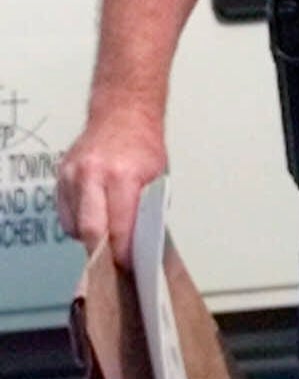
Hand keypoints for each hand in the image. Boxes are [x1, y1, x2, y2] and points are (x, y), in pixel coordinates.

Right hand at [57, 106, 166, 267]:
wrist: (123, 113)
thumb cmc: (144, 144)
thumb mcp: (157, 177)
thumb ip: (145, 209)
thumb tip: (140, 244)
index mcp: (123, 174)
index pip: (119, 226)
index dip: (123, 251)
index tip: (128, 264)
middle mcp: (93, 174)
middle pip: (91, 231)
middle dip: (102, 253)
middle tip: (114, 265)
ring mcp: (72, 175)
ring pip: (75, 225)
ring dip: (91, 238)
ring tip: (109, 235)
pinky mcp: (60, 176)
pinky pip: (66, 214)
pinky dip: (80, 223)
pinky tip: (95, 217)